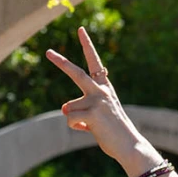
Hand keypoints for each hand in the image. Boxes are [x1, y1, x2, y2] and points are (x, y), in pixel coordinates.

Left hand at [46, 28, 161, 176]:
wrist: (130, 146)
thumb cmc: (115, 133)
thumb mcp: (98, 117)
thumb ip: (81, 109)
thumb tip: (64, 109)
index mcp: (105, 89)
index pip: (96, 64)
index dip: (88, 46)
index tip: (81, 30)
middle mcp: (101, 91)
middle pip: (76, 73)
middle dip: (60, 62)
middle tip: (48, 52)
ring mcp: (98, 101)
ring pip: (69, 108)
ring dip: (76, 120)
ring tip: (94, 127)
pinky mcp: (92, 114)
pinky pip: (70, 119)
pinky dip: (77, 127)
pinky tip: (91, 131)